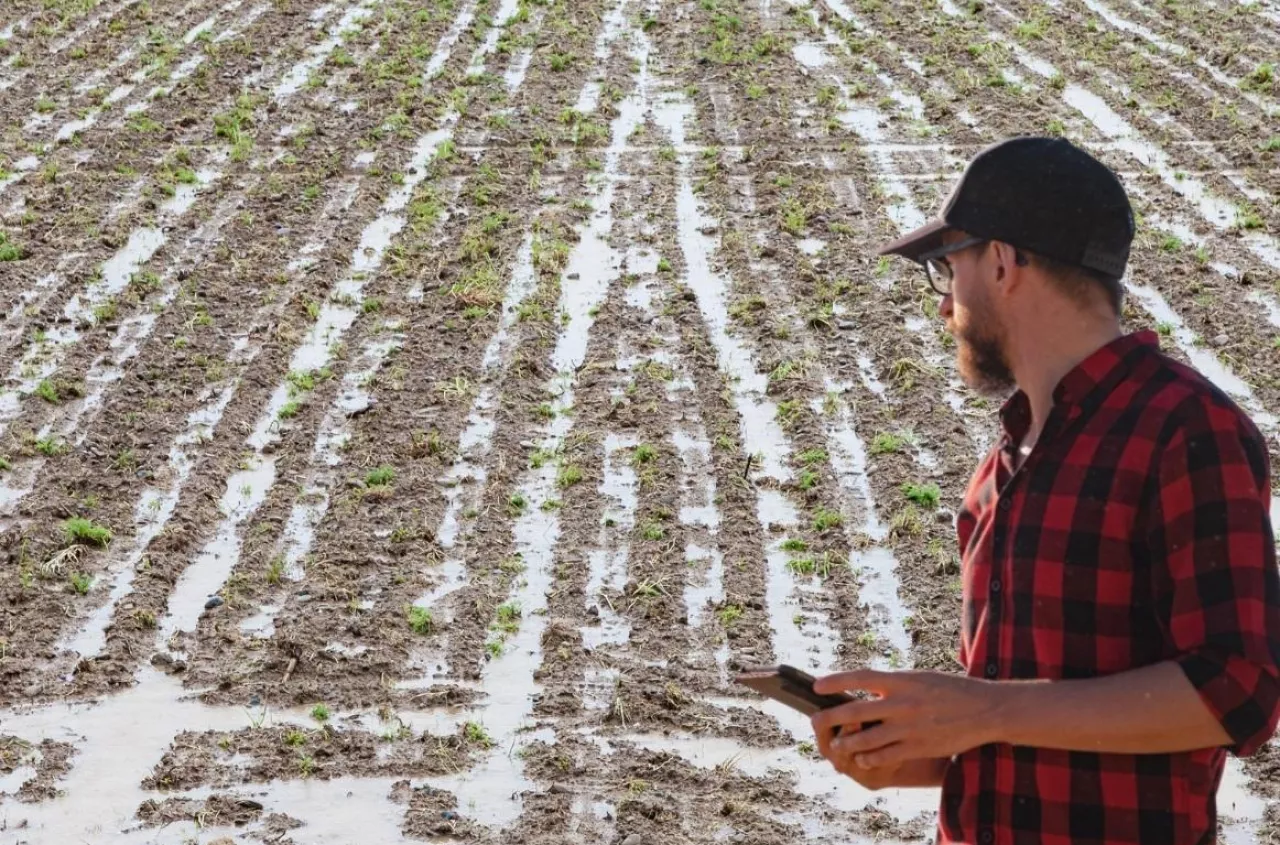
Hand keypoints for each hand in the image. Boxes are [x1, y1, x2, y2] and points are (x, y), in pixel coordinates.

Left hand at [809, 668, 1001, 769]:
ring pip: (866, 738)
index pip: (860, 678)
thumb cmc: (951, 690)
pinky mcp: (919, 747)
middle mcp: (903, 703)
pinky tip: (862, 758)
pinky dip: (870, 758)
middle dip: (830, 717)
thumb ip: (894, 685)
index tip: (816, 686)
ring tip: (837, 745)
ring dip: (847, 743)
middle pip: (855, 711)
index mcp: (903, 680)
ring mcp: (910, 727)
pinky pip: (886, 755)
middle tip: (814, 721)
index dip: (836, 682)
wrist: (986, 710)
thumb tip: (863, 689)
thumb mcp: (921, 678)